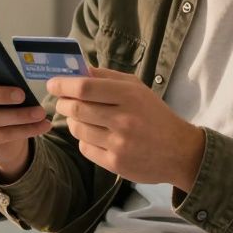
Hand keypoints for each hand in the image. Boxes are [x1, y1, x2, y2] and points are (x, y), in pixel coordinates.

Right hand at [0, 58, 50, 181]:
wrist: (4, 134)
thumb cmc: (2, 99)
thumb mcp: (1, 85)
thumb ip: (2, 77)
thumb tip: (16, 76)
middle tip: (22, 94)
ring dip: (19, 115)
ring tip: (40, 112)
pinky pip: (2, 134)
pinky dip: (26, 130)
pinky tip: (42, 125)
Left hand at [48, 67, 204, 190]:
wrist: (179, 151)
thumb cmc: (155, 115)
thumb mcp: (137, 88)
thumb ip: (106, 77)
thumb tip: (77, 69)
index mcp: (129, 96)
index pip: (85, 87)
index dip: (63, 84)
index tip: (52, 83)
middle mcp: (123, 119)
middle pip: (76, 108)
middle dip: (62, 103)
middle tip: (61, 101)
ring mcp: (119, 144)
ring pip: (77, 129)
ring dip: (72, 121)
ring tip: (78, 117)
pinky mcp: (115, 163)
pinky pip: (85, 148)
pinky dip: (83, 139)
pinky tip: (92, 134)